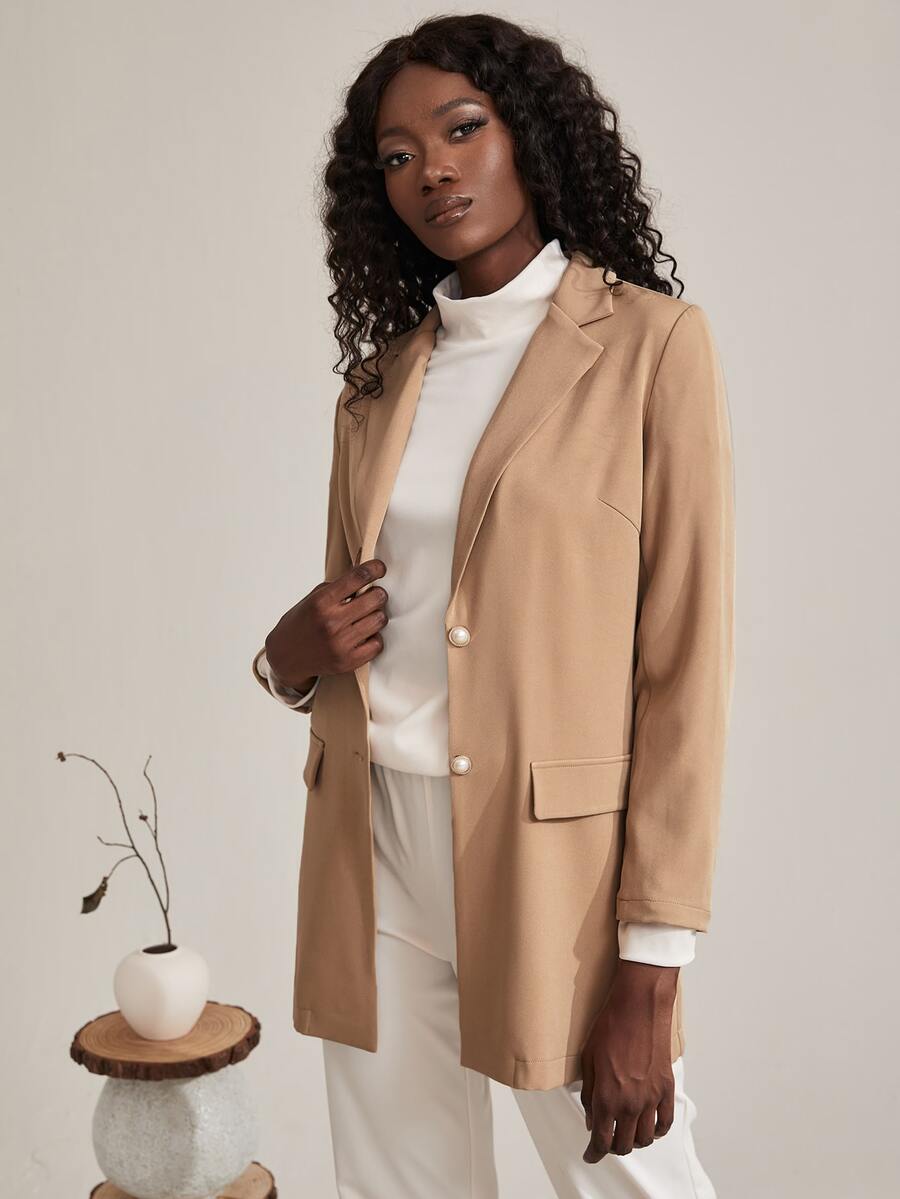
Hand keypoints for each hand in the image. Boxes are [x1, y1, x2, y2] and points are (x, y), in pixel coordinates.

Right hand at [264, 558, 388, 689]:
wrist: (286, 657)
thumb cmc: (302, 623)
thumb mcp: (313, 598)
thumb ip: (339, 586)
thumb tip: (367, 572)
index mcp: (321, 602)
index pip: (358, 577)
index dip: (375, 568)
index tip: (380, 568)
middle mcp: (331, 622)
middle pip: (376, 598)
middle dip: (377, 594)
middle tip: (373, 596)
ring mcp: (341, 643)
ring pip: (380, 620)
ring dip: (376, 616)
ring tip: (366, 617)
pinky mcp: (348, 661)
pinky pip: (377, 644)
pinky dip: (374, 638)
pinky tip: (363, 635)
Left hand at [579, 959, 678, 1162]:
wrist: (638, 1008)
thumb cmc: (610, 1028)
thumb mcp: (588, 1060)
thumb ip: (590, 1094)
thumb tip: (592, 1118)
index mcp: (607, 1098)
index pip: (601, 1141)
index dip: (594, 1153)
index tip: (590, 1155)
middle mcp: (630, 1104)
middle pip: (624, 1144)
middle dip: (612, 1146)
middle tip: (607, 1139)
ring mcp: (651, 1098)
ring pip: (646, 1139)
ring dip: (635, 1140)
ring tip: (627, 1131)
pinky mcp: (667, 1089)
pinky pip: (665, 1123)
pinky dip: (658, 1130)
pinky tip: (650, 1125)